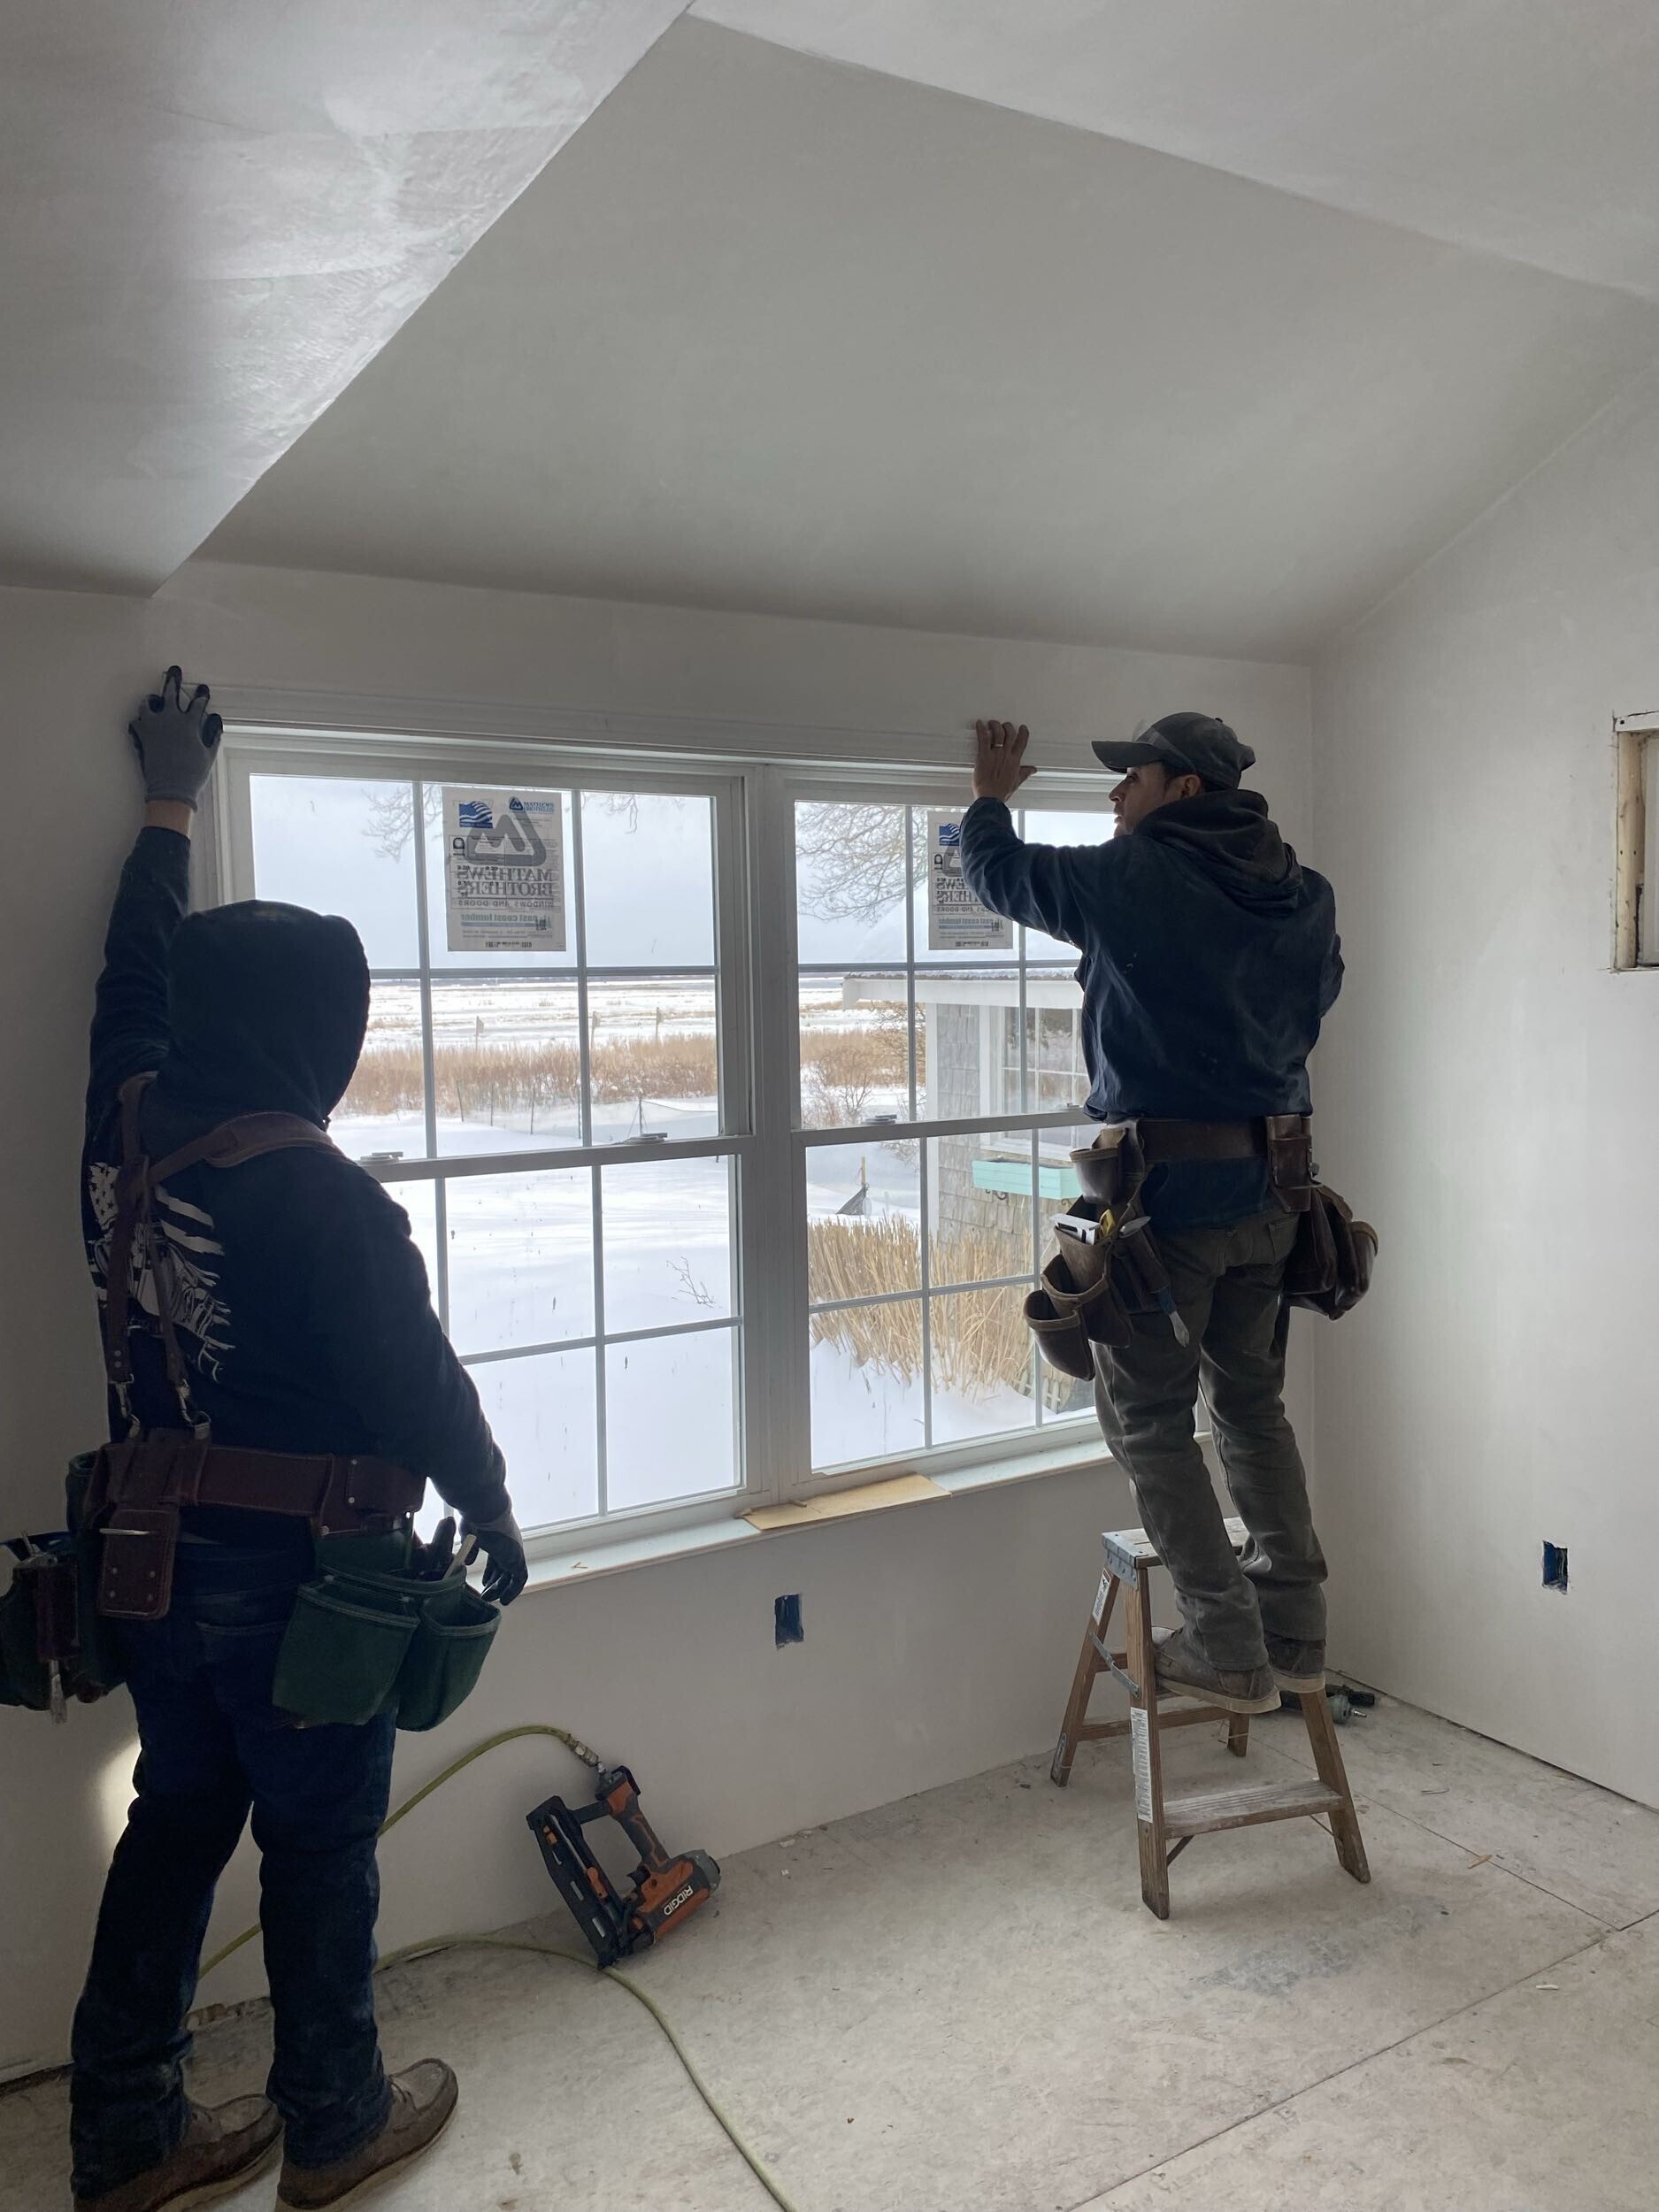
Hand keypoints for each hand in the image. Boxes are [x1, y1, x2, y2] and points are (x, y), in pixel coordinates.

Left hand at [129, 665, 221, 808]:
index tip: (202, 690)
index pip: (197, 703)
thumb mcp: (208, 755)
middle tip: (174, 671)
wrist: (170, 789)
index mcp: (189, 724)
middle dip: (173, 681)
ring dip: (151, 700)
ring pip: (148, 704)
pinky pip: (136, 722)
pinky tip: (143, 722)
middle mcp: (170, 720)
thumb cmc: (192, 774)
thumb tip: (215, 721)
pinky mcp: (141, 736)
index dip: (201, 695)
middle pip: (170, 693)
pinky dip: (140, 721)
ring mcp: (153, 727)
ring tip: (153, 699)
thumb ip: (212, 735)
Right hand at [463, 1507, 527, 1605]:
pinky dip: (513, 1590)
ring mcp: (514, 1552)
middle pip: (504, 1569)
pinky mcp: (518, 1558)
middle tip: (485, 1595)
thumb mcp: (469, 1536)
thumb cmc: (475, 1519)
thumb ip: (471, 1550)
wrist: (486, 1510)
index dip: (491, 1572)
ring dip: (501, 1589)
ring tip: (489, 1599)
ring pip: (511, 1576)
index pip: (497, 1559)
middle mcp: (508, 1546)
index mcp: (498, 1539)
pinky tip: (504, 1600)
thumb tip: (469, 1562)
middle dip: (495, 1583)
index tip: (484, 1583)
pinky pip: (520, 1579)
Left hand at [973, 720, 1036, 803]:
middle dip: (1007, 727)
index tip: (1022, 728)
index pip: (1022, 742)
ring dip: (995, 725)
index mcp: (1015, 761)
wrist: (991, 798)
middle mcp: (1006, 755)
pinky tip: (979, 724)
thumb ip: (1024, 773)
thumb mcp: (1017, 782)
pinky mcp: (983, 756)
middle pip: (1010, 734)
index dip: (1023, 733)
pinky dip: (981, 730)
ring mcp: (995, 754)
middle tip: (1004, 725)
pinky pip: (983, 739)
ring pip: (998, 733)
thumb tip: (1032, 770)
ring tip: (992, 723)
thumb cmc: (1001, 792)